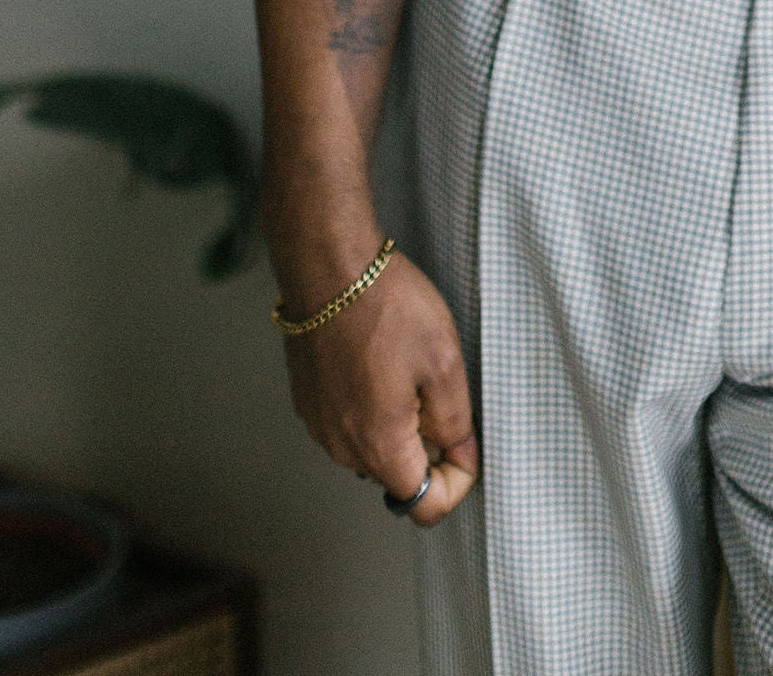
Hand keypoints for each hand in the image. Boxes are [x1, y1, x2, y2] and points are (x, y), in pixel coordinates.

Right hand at [279, 250, 479, 524]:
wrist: (328, 266)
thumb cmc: (387, 307)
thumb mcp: (444, 362)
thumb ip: (456, 422)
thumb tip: (460, 455)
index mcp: (379, 447)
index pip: (423, 507)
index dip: (456, 482)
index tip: (465, 443)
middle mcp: (342, 448)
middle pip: (398, 474)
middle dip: (426, 443)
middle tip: (436, 385)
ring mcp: (319, 426)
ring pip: (373, 446)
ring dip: (397, 422)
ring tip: (405, 363)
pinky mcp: (307, 401)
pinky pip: (349, 421)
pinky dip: (369, 403)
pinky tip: (377, 357)